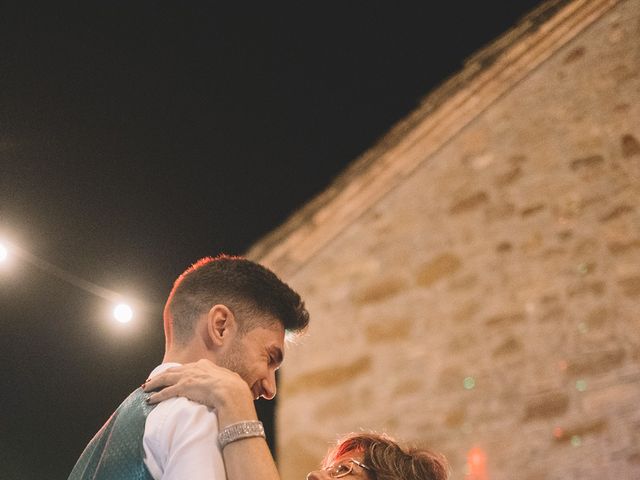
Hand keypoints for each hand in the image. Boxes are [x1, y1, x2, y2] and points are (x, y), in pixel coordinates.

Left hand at [143, 359, 257, 425]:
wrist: (230, 391)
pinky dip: (156, 396)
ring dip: (154, 383)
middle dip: (162, 375)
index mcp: (205, 365)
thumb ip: (225, 379)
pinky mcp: (182, 388)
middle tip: (153, 379)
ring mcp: (186, 378)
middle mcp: (193, 368)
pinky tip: (150, 400)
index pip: (187, 367)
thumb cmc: (233, 386)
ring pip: (165, 378)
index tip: (174, 375)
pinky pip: (165, 392)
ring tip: (146, 387)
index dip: (179, 372)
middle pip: (173, 371)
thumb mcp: (230, 378)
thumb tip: (231, 382)